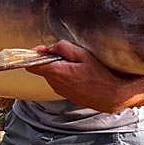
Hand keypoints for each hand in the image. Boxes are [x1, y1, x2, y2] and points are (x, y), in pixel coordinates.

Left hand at [26, 40, 143, 111]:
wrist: (112, 96)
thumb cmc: (99, 74)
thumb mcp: (82, 54)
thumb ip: (61, 48)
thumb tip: (44, 48)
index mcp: (56, 72)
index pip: (31, 64)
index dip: (32, 55)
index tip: (36, 49)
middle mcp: (54, 83)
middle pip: (42, 67)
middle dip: (49, 58)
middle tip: (65, 52)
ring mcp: (60, 90)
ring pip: (51, 73)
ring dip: (58, 66)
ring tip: (76, 62)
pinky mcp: (66, 94)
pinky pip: (60, 80)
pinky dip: (64, 74)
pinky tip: (79, 72)